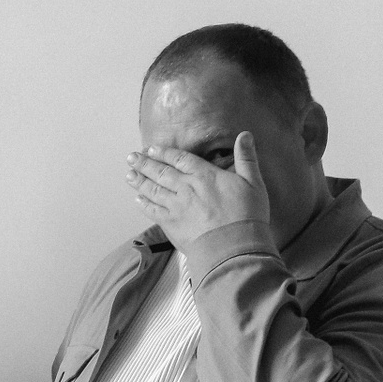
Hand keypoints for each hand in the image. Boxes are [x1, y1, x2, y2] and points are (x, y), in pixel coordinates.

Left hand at [125, 134, 268, 248]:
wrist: (233, 246)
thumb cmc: (247, 216)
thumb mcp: (253, 183)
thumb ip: (246, 158)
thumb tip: (245, 135)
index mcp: (205, 175)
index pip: (180, 159)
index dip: (164, 153)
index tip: (151, 149)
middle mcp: (186, 188)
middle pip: (160, 172)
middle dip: (144, 163)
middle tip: (131, 157)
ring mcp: (176, 206)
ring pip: (153, 189)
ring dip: (139, 181)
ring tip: (129, 174)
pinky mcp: (170, 224)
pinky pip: (152, 211)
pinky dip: (143, 204)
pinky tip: (137, 199)